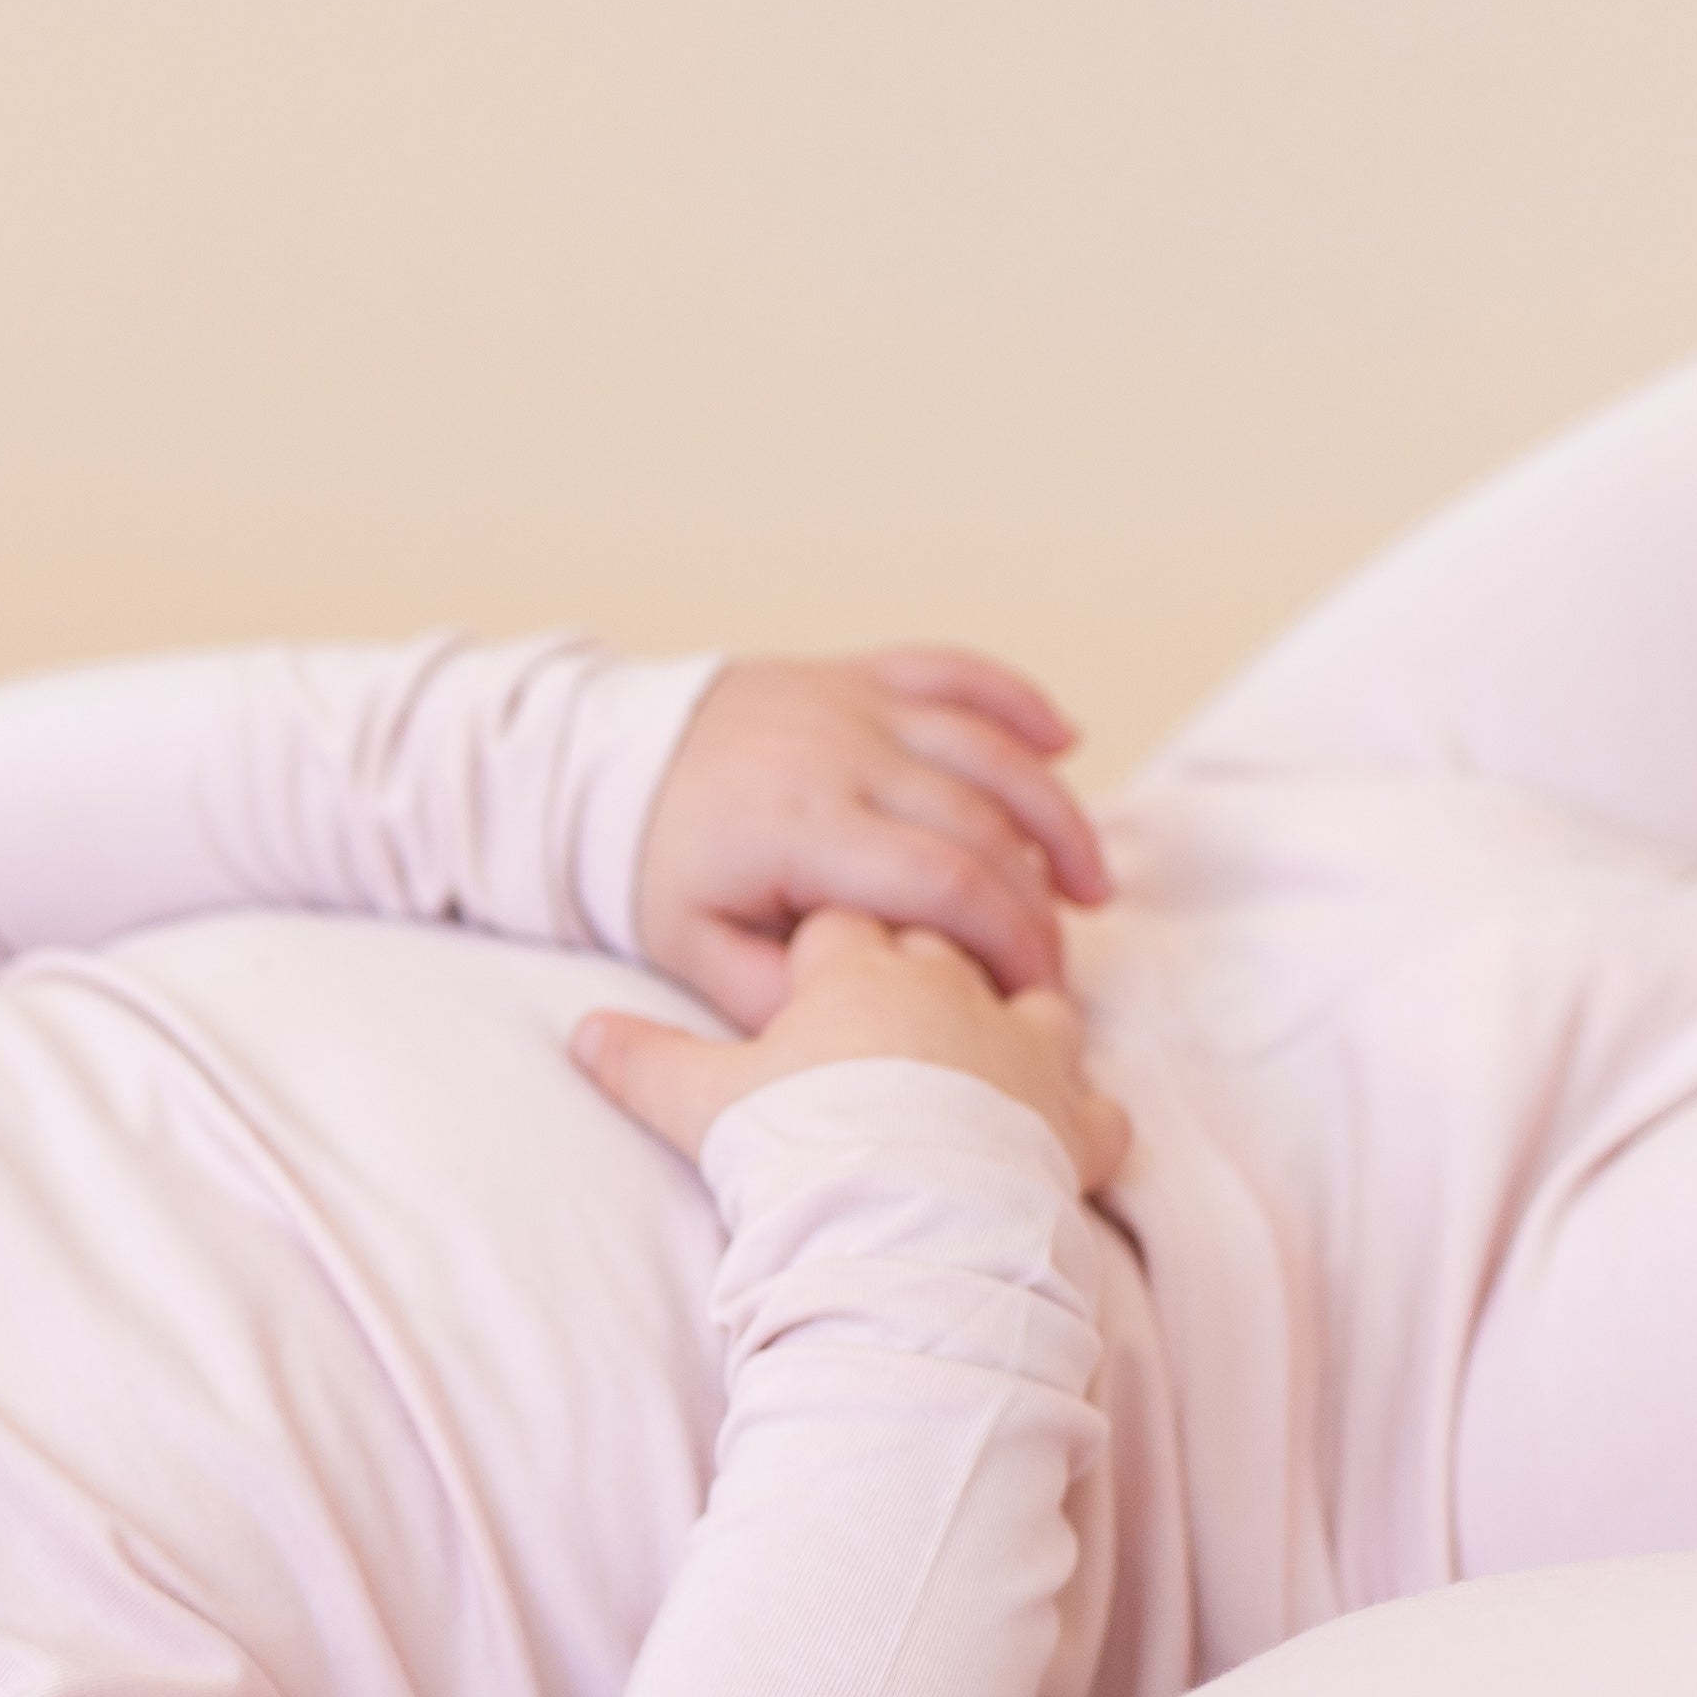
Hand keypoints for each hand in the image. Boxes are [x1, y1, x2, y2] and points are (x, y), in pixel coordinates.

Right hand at [573, 909, 1133, 1195]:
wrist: (898, 1223)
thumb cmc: (801, 1149)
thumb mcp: (700, 1104)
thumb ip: (645, 1062)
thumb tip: (581, 1034)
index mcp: (862, 971)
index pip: (845, 925)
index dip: (827, 947)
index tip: (813, 977)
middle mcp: (954, 990)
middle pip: (947, 944)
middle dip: (927, 963)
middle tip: (899, 1010)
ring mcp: (1026, 1052)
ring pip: (1042, 1002)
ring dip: (1020, 1021)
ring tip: (992, 1055)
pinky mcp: (1074, 1122)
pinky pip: (1095, 1108)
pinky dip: (1083, 1121)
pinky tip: (1062, 1139)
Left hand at [632, 649, 1109, 1027]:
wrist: (605, 766)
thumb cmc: (656, 869)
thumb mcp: (691, 950)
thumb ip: (773, 992)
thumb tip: (863, 1024)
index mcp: (803, 824)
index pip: (943, 880)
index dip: (1006, 940)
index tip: (1030, 994)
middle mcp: (844, 750)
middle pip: (984, 820)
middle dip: (1038, 901)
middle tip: (1058, 969)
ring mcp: (858, 702)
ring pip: (993, 745)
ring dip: (1055, 814)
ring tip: (1090, 887)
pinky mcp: (863, 673)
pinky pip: (961, 672)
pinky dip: (1021, 703)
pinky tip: (1068, 745)